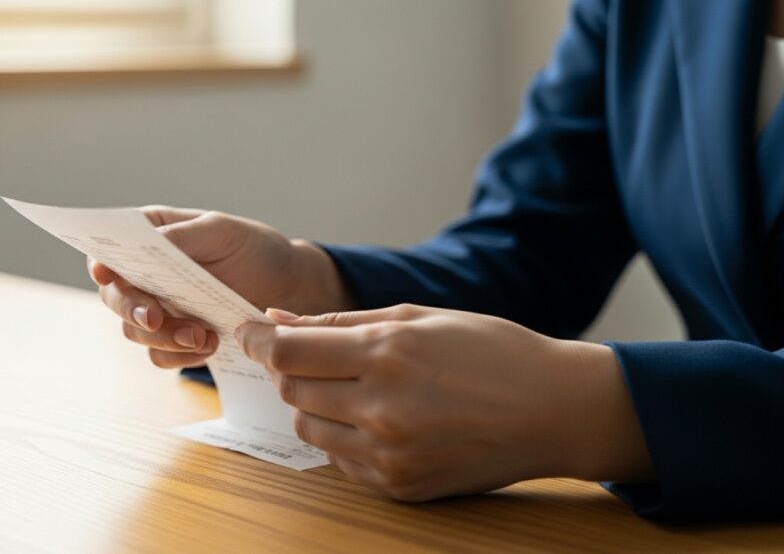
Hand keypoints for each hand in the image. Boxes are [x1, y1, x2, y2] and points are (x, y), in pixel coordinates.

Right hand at [88, 206, 352, 368]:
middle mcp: (145, 274)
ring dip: (163, 338)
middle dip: (132, 310)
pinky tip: (210, 345)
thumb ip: (182, 237)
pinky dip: (180, 356)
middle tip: (153, 319)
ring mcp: (158, 308)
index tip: (105, 274)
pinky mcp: (175, 337)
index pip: (108, 250)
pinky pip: (161, 356)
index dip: (100, 263)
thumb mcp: (220, 231)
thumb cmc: (250, 247)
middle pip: (114, 297)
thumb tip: (149, 242)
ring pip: (135, 332)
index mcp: (148, 237)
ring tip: (202, 335)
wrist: (285, 285)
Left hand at [235, 304, 652, 500]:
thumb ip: (340, 322)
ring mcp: (390, 455)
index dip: (258, 339)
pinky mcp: (399, 486)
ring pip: (308, 426)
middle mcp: (383, 409)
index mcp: (388, 355)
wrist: (554, 411)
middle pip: (292, 389)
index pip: (289, 352)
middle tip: (301, 352)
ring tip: (344, 383)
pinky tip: (370, 415)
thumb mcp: (418, 317)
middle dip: (285, 367)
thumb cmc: (493, 351)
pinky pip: (340, 459)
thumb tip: (280, 320)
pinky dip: (340, 433)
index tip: (248, 330)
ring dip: (311, 401)